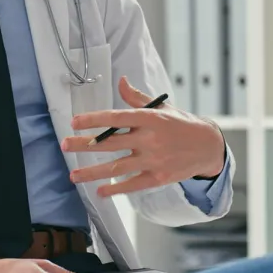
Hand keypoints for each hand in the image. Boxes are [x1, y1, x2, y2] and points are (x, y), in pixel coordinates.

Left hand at [61, 77, 225, 196]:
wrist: (207, 146)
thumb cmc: (181, 124)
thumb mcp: (162, 107)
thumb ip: (137, 98)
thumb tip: (121, 82)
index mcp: (150, 118)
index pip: (116, 118)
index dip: (94, 120)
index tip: (74, 122)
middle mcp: (150, 139)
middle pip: (110, 143)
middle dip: (84, 145)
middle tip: (64, 145)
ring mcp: (154, 159)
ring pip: (117, 167)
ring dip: (92, 172)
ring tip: (73, 175)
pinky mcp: (158, 177)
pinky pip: (132, 184)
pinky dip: (115, 189)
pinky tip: (99, 191)